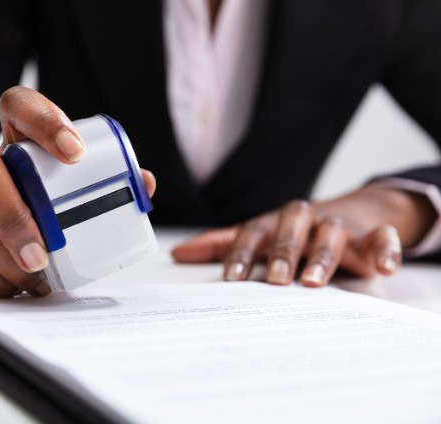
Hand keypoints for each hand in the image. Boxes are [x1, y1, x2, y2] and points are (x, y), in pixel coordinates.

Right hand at [0, 86, 156, 297]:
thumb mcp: (64, 193)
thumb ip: (104, 184)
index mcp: (16, 145)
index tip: (75, 155)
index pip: (17, 106)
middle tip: (43, 251)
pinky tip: (17, 286)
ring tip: (37, 277)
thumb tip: (143, 182)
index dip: (43, 120)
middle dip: (12, 213)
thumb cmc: (33, 211)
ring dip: (7, 257)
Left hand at [171, 185, 436, 286]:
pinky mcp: (372, 237)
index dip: (242, 253)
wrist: (348, 216)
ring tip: (313, 281)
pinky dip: (385, 250)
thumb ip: (221, 246)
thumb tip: (179, 253)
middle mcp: (305, 221)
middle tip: (274, 280)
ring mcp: (339, 228)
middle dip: (282, 252)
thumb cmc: (292, 235)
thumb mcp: (258, 239)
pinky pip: (382, 239)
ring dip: (322, 256)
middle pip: (292, 227)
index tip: (231, 278)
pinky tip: (384, 268)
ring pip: (332, 233)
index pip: (253, 232)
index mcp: (274, 223)